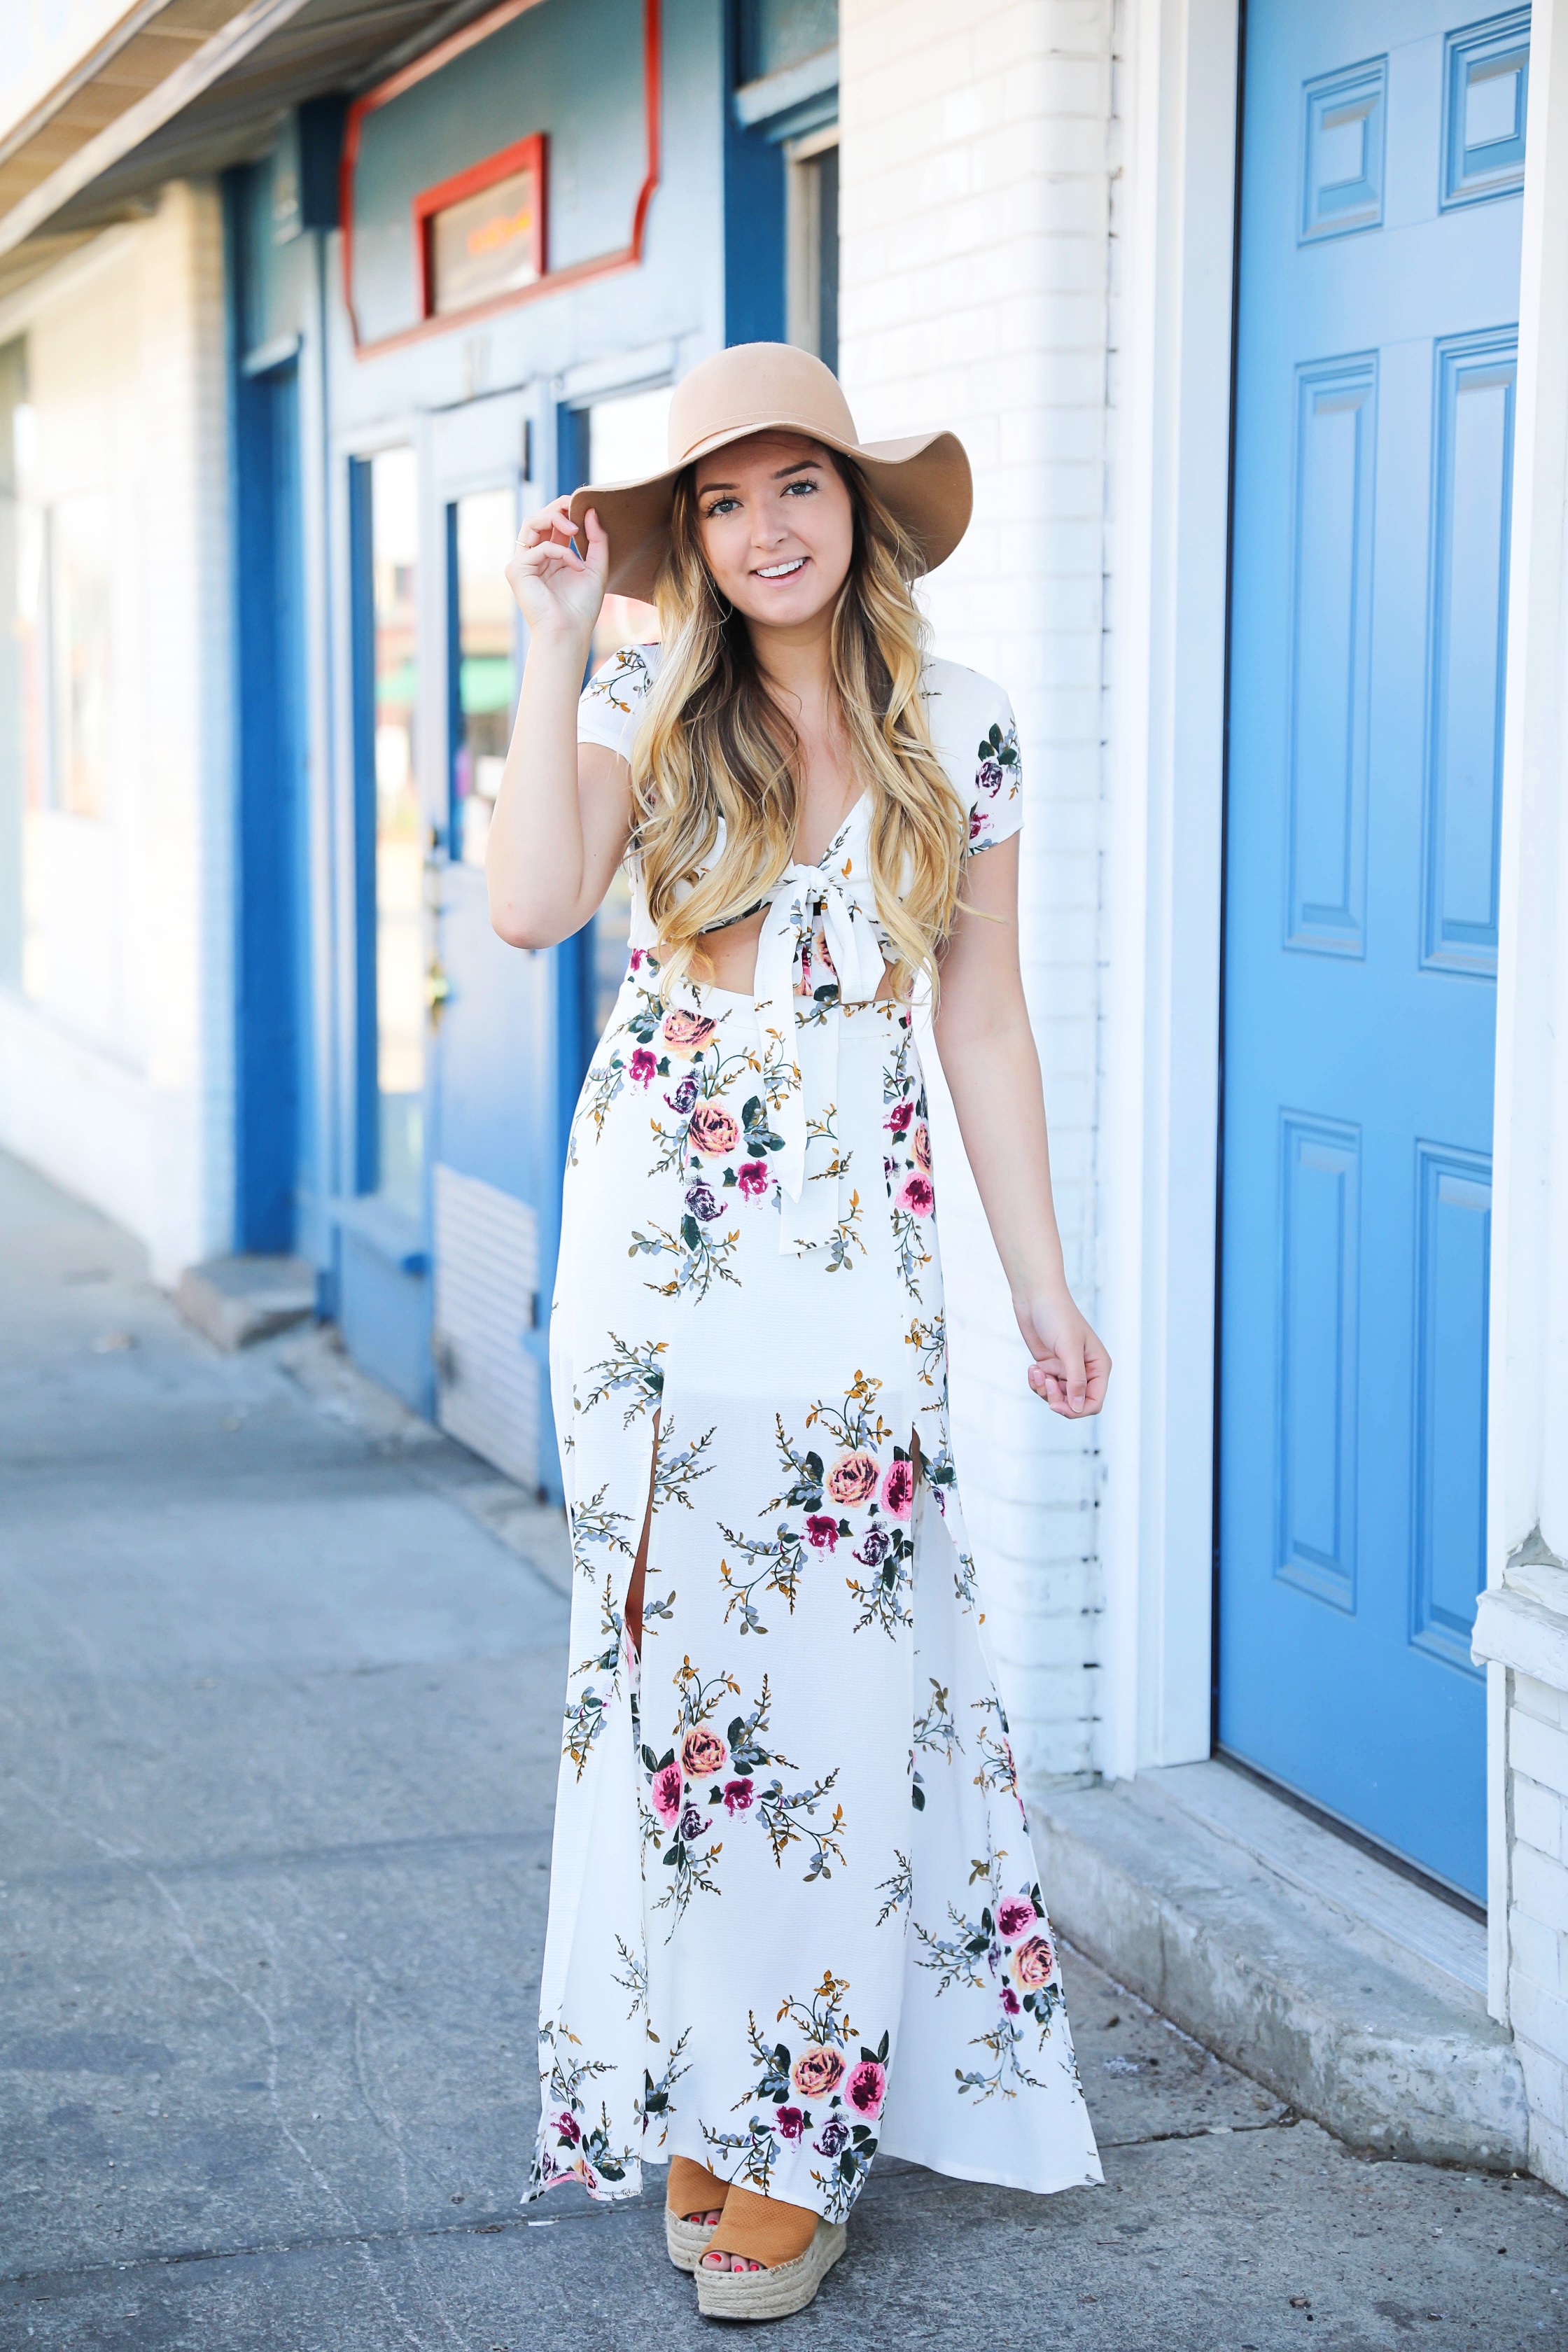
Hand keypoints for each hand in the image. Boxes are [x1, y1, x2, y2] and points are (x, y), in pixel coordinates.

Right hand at [505, 495, 607, 645]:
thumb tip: (591, 510)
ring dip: (554, 519)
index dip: (566, 509)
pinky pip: (538, 547)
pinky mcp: (516, 570)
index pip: (552, 522)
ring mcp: (522, 563)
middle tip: (578, 507)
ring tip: (575, 531)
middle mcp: (534, 556)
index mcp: (550, 555)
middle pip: (539, 516)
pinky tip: (576, 566)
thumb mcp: (596, 567)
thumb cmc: (582, 607)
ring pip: (531, 522)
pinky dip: (560, 553)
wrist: (569, 633)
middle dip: (559, 507)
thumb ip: (597, 540)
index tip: (585, 507)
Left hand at [1015, 1286, 1110, 1417]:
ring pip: (1057, 1398)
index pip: (1094, 1402)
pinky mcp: (1050, 1367)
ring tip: (1037, 1371)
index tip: (1057, 1405)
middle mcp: (1085, 1371)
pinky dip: (1036, 1382)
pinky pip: (1044, 1387)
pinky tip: (1032, 1367)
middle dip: (1057, 1399)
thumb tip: (1079, 1408)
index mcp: (1098, 1366)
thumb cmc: (1057, 1316)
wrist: (1036, 1298)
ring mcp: (1066, 1370)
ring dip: (1044, 1389)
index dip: (1077, 1409)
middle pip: (1074, 1404)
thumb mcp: (1069, 1349)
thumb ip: (1076, 1380)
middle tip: (1045, 1383)